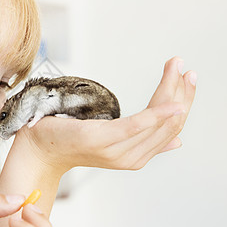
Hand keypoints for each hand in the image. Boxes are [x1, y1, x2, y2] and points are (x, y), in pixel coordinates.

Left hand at [13, 57, 195, 175]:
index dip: (183, 103)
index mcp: (134, 156)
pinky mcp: (103, 139)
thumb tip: (177, 141)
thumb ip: (143, 138)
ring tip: (178, 69)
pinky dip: (158, 113)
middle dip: (182, 95)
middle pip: (168, 126)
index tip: (187, 78)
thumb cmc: (71, 139)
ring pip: (157, 122)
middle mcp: (130, 158)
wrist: (39, 148)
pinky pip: (137, 125)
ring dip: (172, 93)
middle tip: (186, 69)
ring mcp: (116, 151)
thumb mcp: (111, 139)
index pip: (170, 130)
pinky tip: (173, 102)